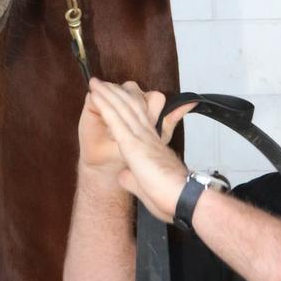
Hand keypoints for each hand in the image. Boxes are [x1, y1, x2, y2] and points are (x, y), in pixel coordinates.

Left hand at [87, 79, 194, 221]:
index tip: (118, 97)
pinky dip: (105, 105)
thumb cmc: (171, 197)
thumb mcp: (147, 187)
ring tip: (96, 83)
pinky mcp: (133, 144)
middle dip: (116, 94)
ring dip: (108, 94)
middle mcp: (148, 137)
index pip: (139, 119)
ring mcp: (141, 138)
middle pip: (131, 108)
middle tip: (103, 83)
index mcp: (152, 146)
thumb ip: (134, 179)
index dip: (128, 106)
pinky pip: (116, 119)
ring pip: (122, 108)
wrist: (183, 198)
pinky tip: (96, 95)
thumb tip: (123, 176)